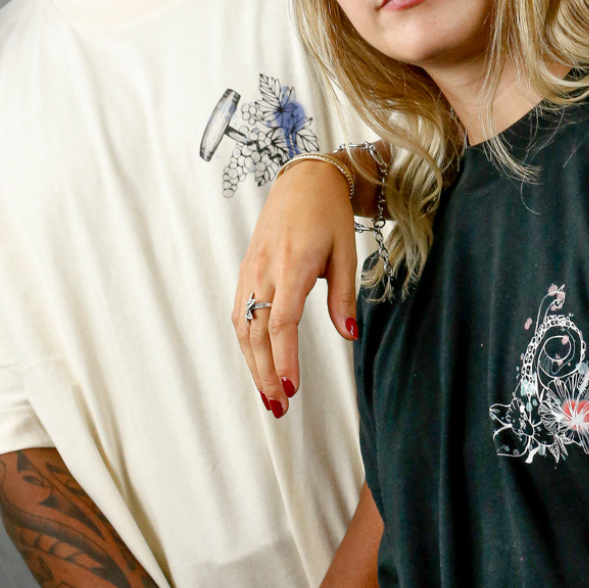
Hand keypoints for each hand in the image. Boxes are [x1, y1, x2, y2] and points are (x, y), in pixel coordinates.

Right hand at [233, 160, 359, 413]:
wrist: (303, 180)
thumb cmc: (329, 214)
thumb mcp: (346, 252)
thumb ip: (344, 297)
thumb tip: (348, 337)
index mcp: (293, 267)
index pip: (282, 323)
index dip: (284, 358)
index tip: (291, 388)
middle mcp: (265, 272)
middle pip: (258, 334)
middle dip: (266, 374)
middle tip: (279, 408)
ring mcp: (251, 272)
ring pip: (244, 328)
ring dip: (253, 365)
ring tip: (268, 396)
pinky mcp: (246, 271)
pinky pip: (239, 313)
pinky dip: (246, 342)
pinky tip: (257, 361)